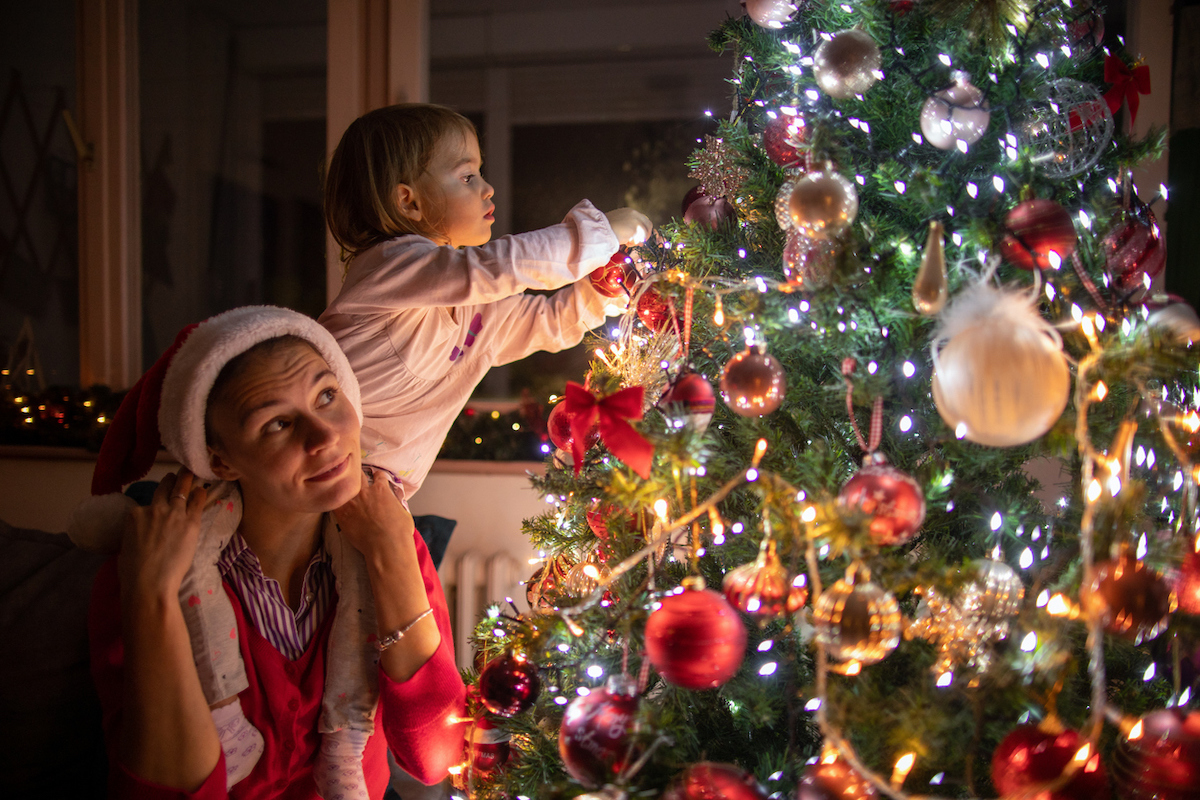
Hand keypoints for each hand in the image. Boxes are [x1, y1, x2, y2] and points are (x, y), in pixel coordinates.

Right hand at [118, 470, 206, 598]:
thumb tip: (141, 535)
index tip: (158, 504)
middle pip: (163, 489)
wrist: (149, 582)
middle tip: (175, 475)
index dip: (153, 506)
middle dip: (170, 481)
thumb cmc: (133, 572)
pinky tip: (203, 489)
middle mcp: (153, 509)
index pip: (146, 505)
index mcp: (135, 515)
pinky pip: (197, 502)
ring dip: (186, 479)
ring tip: (190, 473)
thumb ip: (136, 534)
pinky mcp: (190, 522)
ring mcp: (173, 514)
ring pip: (181, 489)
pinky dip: (200, 494)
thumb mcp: (126, 546)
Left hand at [333, 468, 415, 564]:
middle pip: (358, 475)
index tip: (377, 478)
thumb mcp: (404, 512)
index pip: (378, 475)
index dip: (378, 477)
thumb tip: (394, 503)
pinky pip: (335, 503)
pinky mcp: (341, 515)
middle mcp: (365, 492)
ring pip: (345, 487)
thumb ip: (395, 503)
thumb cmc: (399, 532)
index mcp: (381, 490)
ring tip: (344, 489)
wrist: (387, 546)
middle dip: (359, 476)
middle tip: (358, 479)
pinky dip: (337, 502)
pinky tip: (337, 504)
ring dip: (346, 488)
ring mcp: (352, 502)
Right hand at [604, 208, 651, 245]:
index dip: (642, 229)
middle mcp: (634, 213)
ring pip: (646, 232)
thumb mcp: (616, 223)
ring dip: (639, 239)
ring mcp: (636, 220)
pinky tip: (626, 243)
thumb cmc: (604, 229)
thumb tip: (632, 235)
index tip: (638, 237)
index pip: (642, 220)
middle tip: (639, 243)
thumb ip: (625, 226)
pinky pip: (641, 238)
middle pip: (648, 224)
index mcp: (628, 211)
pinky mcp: (636, 228)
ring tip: (628, 243)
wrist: (599, 230)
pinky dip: (635, 243)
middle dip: (645, 235)